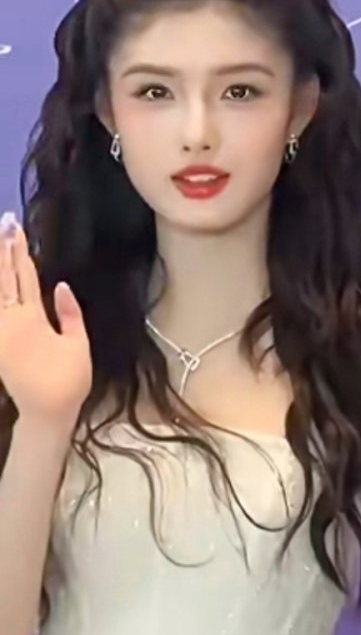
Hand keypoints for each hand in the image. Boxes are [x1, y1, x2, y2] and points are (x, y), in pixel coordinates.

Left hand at [0, 216, 91, 427]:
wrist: (46, 411)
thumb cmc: (69, 380)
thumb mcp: (78, 345)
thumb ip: (69, 313)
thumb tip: (60, 284)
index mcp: (33, 318)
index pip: (26, 276)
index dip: (20, 250)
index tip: (16, 227)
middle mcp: (10, 321)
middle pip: (4, 278)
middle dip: (2, 250)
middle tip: (3, 223)